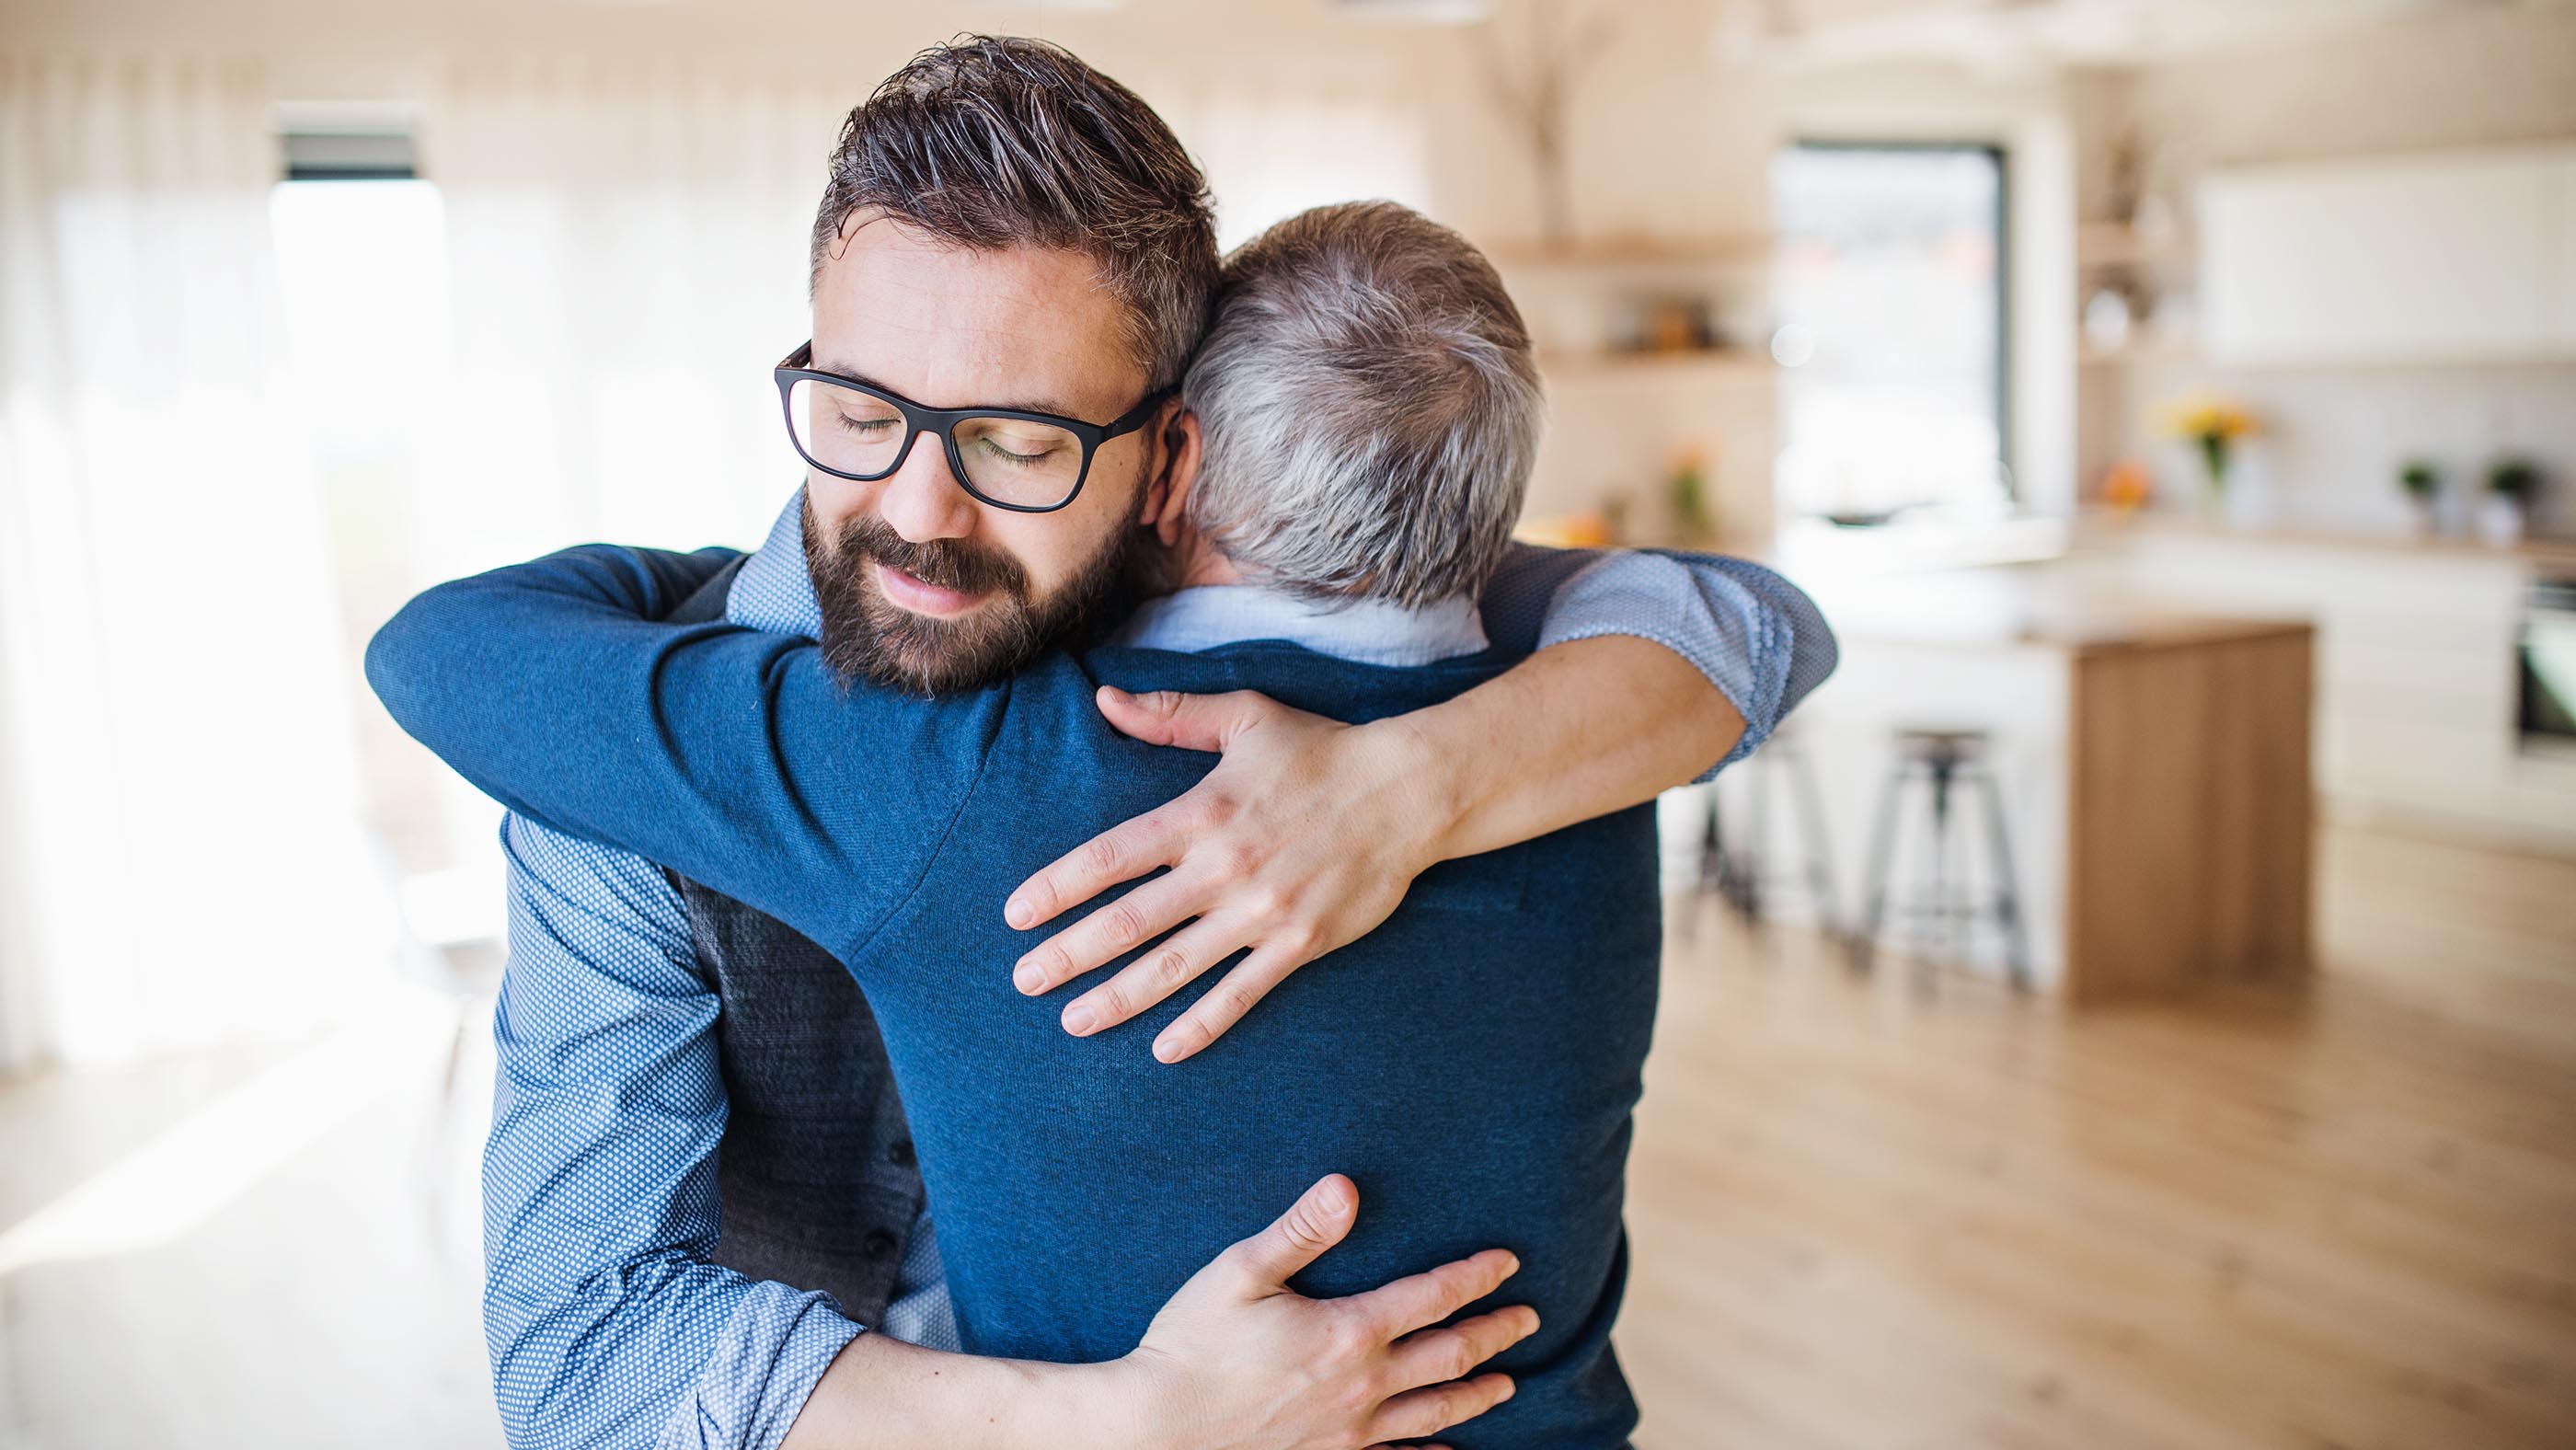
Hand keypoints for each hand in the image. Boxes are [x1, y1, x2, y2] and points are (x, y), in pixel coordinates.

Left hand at [1004, 686, 1452, 1062]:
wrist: (1409, 792)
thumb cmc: (1323, 751)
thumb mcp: (1246, 717)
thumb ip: (1171, 716)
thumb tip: (1105, 701)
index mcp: (1202, 813)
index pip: (1110, 857)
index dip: (1057, 888)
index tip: (1015, 915)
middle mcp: (1224, 868)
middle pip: (1129, 921)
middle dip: (1068, 955)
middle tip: (1023, 981)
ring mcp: (1262, 912)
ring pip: (1174, 967)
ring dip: (1117, 999)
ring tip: (1073, 1021)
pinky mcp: (1299, 943)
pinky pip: (1240, 994)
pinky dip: (1201, 1025)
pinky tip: (1164, 1049)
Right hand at [1115, 1173, 1534, 1449]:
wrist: (1156, 1430)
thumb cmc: (1191, 1345)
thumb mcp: (1239, 1274)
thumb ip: (1299, 1231)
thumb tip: (1347, 1186)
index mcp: (1348, 1331)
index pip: (1432, 1297)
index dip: (1476, 1277)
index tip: (1510, 1262)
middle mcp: (1363, 1386)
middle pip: (1450, 1356)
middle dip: (1495, 1334)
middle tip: (1530, 1320)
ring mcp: (1350, 1432)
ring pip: (1434, 1412)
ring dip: (1477, 1394)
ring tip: (1508, 1384)